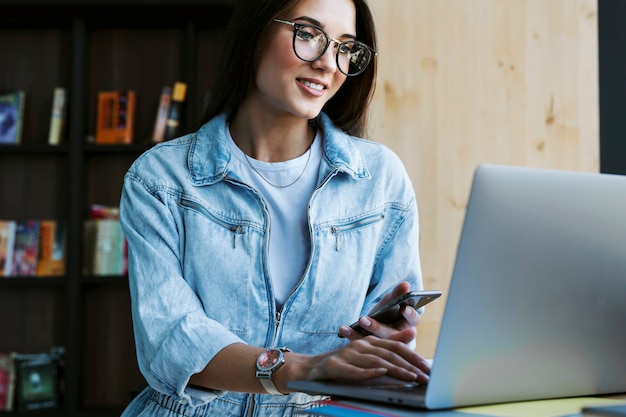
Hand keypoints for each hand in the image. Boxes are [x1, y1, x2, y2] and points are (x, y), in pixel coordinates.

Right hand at [304, 335, 430, 383]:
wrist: (310, 368)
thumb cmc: (343, 363)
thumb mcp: (366, 352)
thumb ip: (388, 343)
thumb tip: (411, 333)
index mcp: (369, 341)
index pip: (396, 347)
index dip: (413, 357)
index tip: (428, 369)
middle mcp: (360, 345)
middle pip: (389, 354)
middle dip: (410, 366)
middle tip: (425, 377)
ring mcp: (347, 355)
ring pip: (375, 361)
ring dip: (395, 370)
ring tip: (410, 377)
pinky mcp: (335, 366)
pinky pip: (354, 370)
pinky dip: (368, 372)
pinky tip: (380, 374)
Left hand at [338, 281, 420, 342]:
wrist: (374, 329)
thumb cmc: (387, 313)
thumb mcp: (391, 303)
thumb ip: (397, 294)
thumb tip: (405, 285)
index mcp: (408, 325)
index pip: (413, 320)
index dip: (410, 315)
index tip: (404, 309)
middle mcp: (399, 339)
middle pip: (392, 336)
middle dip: (379, 328)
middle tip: (366, 319)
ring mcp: (384, 346)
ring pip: (377, 341)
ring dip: (368, 331)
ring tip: (360, 320)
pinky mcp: (370, 351)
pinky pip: (361, 343)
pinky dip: (352, 335)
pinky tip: (344, 328)